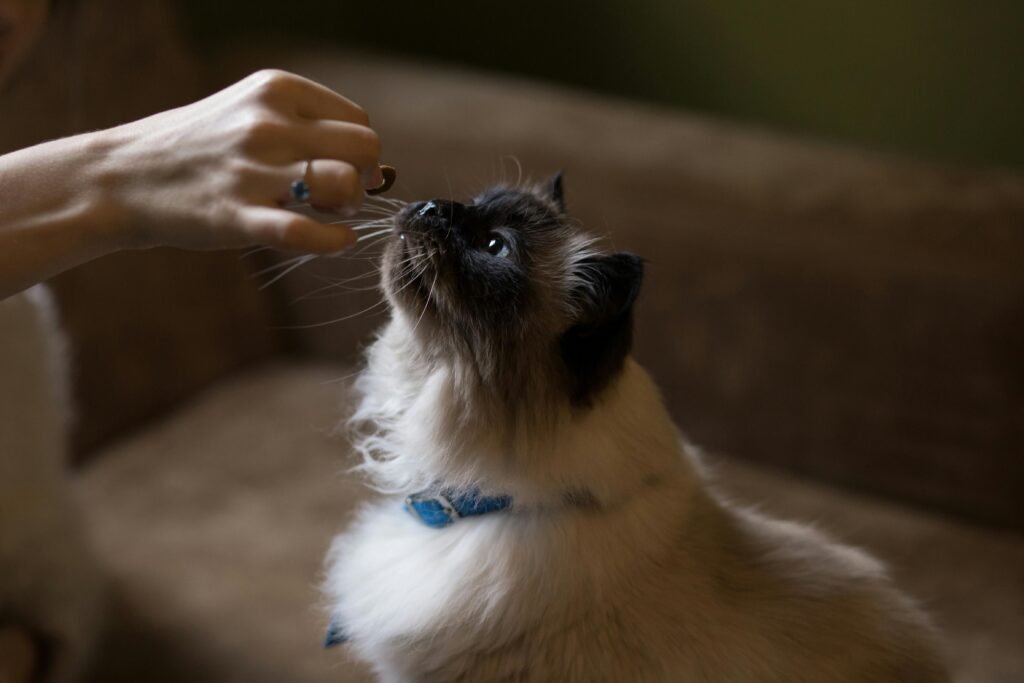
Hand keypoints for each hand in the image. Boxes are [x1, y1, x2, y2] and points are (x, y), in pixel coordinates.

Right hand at [93, 69, 383, 252]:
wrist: (121, 177)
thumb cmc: (198, 148)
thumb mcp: (248, 113)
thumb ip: (307, 129)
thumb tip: (380, 170)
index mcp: (275, 89)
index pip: (358, 121)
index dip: (359, 153)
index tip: (340, 170)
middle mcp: (268, 123)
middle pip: (364, 148)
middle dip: (363, 176)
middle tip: (338, 196)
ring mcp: (252, 169)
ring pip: (344, 183)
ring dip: (348, 205)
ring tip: (326, 212)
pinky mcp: (236, 215)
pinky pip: (306, 232)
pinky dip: (334, 241)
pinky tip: (337, 240)